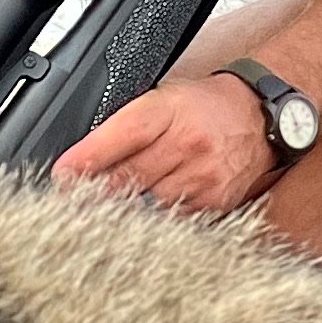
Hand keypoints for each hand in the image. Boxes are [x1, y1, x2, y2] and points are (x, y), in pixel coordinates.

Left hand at [53, 70, 277, 215]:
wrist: (260, 117)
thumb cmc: (205, 106)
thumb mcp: (163, 99)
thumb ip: (126, 128)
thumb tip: (83, 161)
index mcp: (167, 111)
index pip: (120, 137)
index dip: (86, 160)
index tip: (61, 177)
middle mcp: (186, 144)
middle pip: (128, 179)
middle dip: (93, 195)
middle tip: (68, 206)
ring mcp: (202, 177)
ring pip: (147, 206)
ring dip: (121, 213)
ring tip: (98, 219)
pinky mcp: (214, 203)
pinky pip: (172, 220)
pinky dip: (152, 223)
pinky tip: (139, 222)